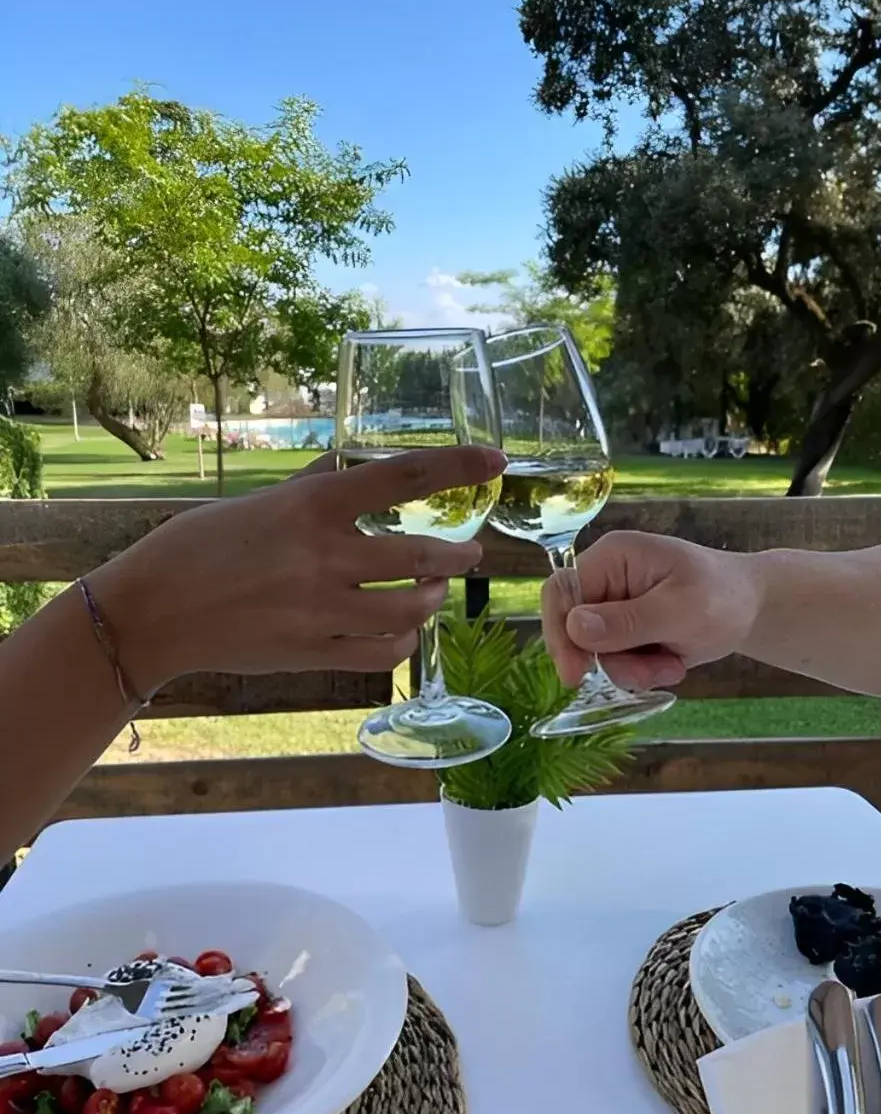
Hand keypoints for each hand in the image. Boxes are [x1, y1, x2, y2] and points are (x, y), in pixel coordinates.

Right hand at [88, 446, 505, 690]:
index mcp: (311, 506)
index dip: (458, 466)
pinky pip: (385, 652)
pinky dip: (405, 639)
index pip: (403, 477)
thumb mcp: (257, 503)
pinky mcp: (315, 653)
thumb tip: (348, 468)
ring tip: (435, 591)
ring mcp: (322, 610)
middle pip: (422, 554)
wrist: (152, 613)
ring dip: (434, 598)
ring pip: (412, 607)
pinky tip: (403, 630)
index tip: (496, 460)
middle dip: (457, 555)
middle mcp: (324, 556)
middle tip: (467, 553)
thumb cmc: (196, 547)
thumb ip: (312, 491)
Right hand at [541, 531, 761, 690]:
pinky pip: (612, 661)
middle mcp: (604, 579)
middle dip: (611, 660)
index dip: (560, 633)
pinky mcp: (621, 629)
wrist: (751, 607)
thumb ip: (628, 621)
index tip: (576, 675)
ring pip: (593, 652)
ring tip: (672, 666)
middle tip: (650, 675)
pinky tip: (671, 663)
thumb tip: (575, 627)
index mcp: (612, 557)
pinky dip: (640, 672)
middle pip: (574, 629)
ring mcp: (612, 605)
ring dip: (631, 670)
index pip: (561, 592)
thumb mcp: (681, 611)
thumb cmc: (723, 597)